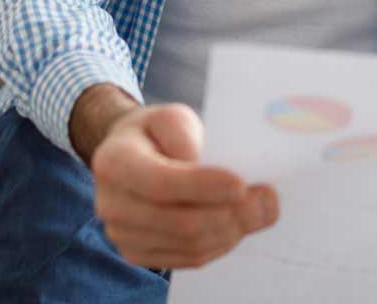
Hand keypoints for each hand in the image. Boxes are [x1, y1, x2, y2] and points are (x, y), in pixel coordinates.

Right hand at [91, 102, 278, 270]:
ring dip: (231, 230)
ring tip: (258, 209)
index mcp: (114, 162)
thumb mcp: (171, 116)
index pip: (160, 183)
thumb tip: (217, 177)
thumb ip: (188, 136)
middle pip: (179, 222)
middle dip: (229, 213)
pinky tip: (237, 224)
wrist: (132, 154)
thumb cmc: (157, 133)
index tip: (240, 184)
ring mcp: (122, 235)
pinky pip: (188, 259)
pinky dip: (220, 244)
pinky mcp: (139, 254)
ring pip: (189, 245)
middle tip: (265, 199)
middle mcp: (111, 204)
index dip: (202, 187)